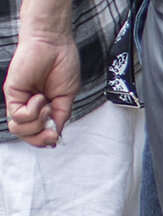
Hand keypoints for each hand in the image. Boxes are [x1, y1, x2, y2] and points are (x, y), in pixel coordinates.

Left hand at [4, 26, 79, 146]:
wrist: (54, 44)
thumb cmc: (62, 64)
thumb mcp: (67, 99)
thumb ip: (60, 117)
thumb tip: (55, 136)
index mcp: (42, 108)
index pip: (37, 134)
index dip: (45, 141)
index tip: (56, 136)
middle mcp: (28, 106)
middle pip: (26, 136)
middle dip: (40, 139)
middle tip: (52, 131)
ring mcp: (19, 100)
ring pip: (19, 129)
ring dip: (37, 124)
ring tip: (46, 107)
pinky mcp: (12, 92)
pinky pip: (18, 115)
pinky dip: (33, 111)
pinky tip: (40, 98)